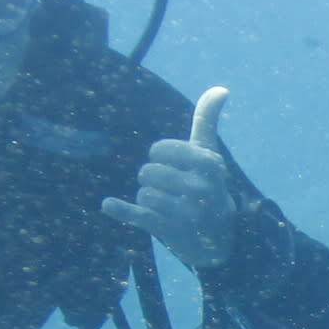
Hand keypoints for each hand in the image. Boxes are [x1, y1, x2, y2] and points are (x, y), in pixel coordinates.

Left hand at [112, 87, 241, 267]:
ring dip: (148, 199)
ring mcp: (187, 211)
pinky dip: (121, 210)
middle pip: (148, 171)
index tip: (174, 166)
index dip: (159, 157)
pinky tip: (108, 205)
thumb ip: (207, 122)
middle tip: (172, 192)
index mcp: (209, 164)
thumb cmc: (209, 187)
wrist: (221, 240)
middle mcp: (201, 187)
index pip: (160, 149)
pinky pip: (139, 215)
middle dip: (153, 180)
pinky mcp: (172, 231)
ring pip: (143, 192)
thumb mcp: (210, 154)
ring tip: (168, 207)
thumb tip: (220, 88)